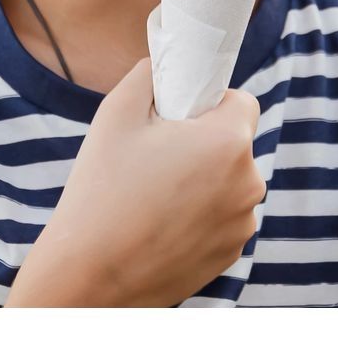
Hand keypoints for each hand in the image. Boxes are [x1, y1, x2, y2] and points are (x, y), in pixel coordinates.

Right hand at [6, 57, 263, 307]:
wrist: (89, 275)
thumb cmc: (100, 191)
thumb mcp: (116, 113)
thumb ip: (150, 74)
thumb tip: (166, 62)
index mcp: (228, 142)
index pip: (242, 101)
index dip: (210, 103)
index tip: (179, 117)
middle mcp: (248, 184)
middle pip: (235, 144)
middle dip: (204, 143)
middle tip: (156, 157)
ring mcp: (242, 224)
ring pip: (229, 183)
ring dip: (204, 182)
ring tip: (153, 196)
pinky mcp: (230, 254)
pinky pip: (222, 218)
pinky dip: (200, 216)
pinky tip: (160, 225)